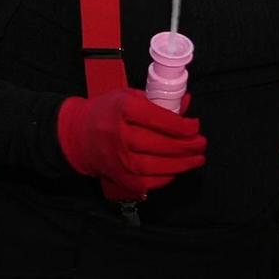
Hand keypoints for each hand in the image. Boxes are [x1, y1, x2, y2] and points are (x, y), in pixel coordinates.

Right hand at [55, 89, 205, 200]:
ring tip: (197, 158)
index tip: (195, 126)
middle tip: (201, 143)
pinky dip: (168, 176)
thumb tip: (186, 105)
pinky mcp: (122, 177)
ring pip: (160, 165)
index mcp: (123, 109)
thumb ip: (157, 101)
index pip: (160, 119)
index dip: (183, 125)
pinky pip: (152, 181)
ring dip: (184, 163)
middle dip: (188, 145)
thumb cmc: (106, 112)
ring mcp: (120, 159)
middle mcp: (120, 135)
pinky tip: (176, 169)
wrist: (77, 136)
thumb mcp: (128, 96)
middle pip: (163, 143)